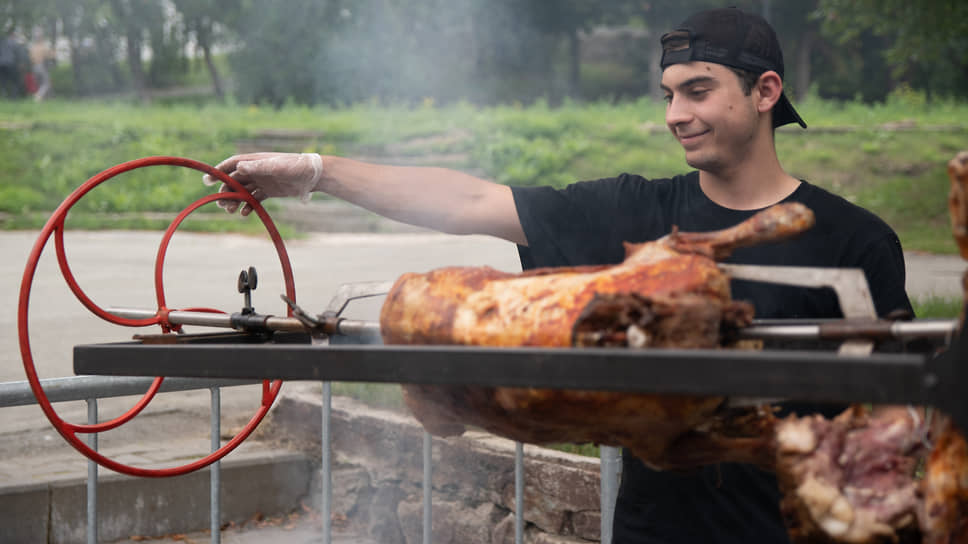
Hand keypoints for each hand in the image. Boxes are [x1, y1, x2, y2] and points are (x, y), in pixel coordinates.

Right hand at [203, 152, 322, 214]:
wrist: (313, 175)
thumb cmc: (295, 167)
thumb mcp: (276, 166)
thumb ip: (258, 167)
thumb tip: (239, 167)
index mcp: (255, 161)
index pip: (232, 164)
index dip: (219, 171)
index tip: (206, 181)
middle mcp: (257, 170)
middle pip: (235, 180)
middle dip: (226, 191)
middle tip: (222, 204)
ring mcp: (263, 180)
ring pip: (243, 191)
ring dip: (235, 200)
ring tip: (231, 211)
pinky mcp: (270, 190)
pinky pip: (254, 199)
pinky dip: (248, 206)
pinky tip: (245, 214)